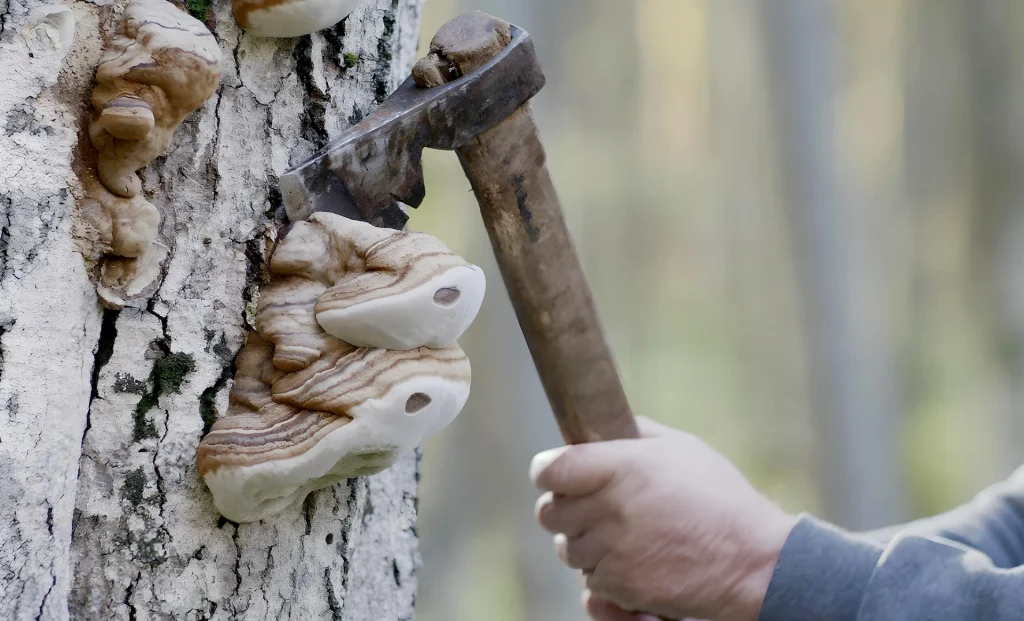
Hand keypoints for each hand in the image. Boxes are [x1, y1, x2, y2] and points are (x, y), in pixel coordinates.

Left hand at [530, 418, 797, 620]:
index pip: (549, 469)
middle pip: (549, 512)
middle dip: (563, 507)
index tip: (555, 472)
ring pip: (567, 549)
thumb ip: (634, 434)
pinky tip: (632, 559)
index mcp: (617, 468)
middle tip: (588, 505)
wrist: (751, 560)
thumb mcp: (680, 447)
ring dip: (583, 541)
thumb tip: (604, 430)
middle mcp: (608, 509)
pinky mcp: (621, 586)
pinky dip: (604, 571)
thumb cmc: (719, 497)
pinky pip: (590, 580)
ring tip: (617, 534)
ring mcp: (611, 551)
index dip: (547, 469)